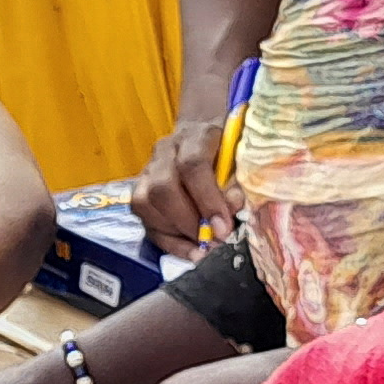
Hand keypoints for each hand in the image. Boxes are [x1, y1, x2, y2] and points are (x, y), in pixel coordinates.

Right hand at [129, 114, 235, 249]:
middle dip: (188, 222)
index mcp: (194, 136)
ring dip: (175, 233)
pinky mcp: (142, 192)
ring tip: (203, 247)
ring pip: (145, 204)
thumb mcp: (242, 158)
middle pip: (162, 188)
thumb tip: (233, 206)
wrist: (204, 133)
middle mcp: (165, 151)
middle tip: (213, 240)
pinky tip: (192, 251)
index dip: (208, 199)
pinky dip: (169, 242)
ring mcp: (148, 171)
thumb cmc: (229, 148)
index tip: (224, 227)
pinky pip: (146, 221)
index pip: (192, 165)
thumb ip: (238, 181)